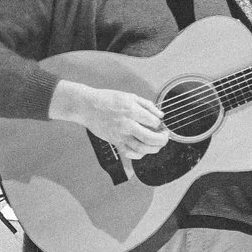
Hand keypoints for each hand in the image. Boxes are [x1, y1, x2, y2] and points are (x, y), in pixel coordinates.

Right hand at [50, 80, 168, 158]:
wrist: (87, 106)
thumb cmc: (107, 99)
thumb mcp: (130, 96)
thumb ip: (147, 105)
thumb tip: (160, 115)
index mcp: (132, 111)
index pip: (154, 122)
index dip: (160, 124)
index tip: (159, 123)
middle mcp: (127, 124)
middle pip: (151, 138)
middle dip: (162, 139)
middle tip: (164, 137)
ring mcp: (120, 135)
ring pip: (141, 148)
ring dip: (153, 149)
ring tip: (157, 145)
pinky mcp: (115, 141)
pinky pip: (129, 153)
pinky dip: (138, 155)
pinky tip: (142, 150)